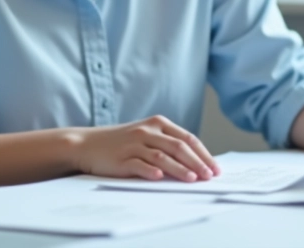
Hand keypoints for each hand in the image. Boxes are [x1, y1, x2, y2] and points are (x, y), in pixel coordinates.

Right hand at [70, 115, 220, 181]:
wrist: (88, 144)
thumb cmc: (121, 142)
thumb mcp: (146, 136)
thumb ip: (168, 144)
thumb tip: (196, 162)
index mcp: (157, 123)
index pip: (187, 138)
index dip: (203, 154)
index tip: (215, 168)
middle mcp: (147, 131)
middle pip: (178, 146)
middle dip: (197, 162)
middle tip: (210, 176)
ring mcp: (134, 144)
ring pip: (162, 156)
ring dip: (179, 168)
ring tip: (193, 179)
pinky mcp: (121, 158)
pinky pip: (139, 164)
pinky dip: (150, 170)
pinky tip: (160, 177)